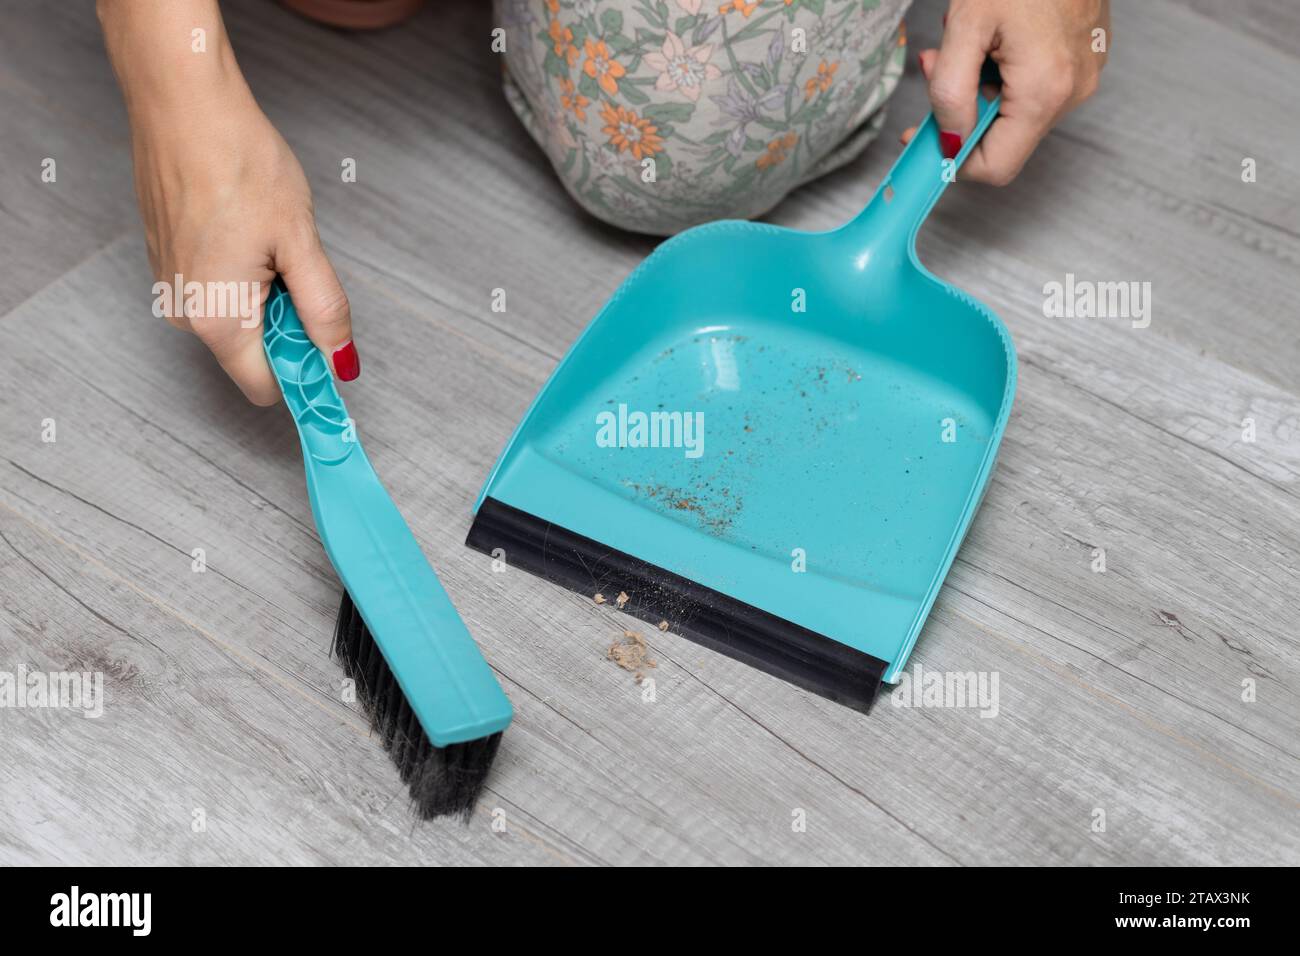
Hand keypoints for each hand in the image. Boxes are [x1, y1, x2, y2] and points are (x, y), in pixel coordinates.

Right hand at [100, 0, 354, 404]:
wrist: (182, 103)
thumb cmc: (238, 163)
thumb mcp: (300, 243)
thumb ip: (324, 310)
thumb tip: (342, 362)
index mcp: (217, 321)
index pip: (269, 388)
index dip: (308, 375)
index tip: (333, 347)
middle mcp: (185, 313)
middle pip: (256, 354)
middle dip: (290, 325)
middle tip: (300, 266)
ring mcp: (173, 286)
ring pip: (239, 319)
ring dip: (268, 295)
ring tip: (269, 237)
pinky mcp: (169, 260)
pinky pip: (219, 290)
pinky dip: (244, 272)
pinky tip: (247, 226)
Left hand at [903, 0, 1109, 184]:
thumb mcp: (966, 26)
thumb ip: (950, 91)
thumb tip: (948, 140)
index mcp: (1044, 92)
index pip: (995, 167)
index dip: (953, 162)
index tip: (922, 140)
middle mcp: (1072, 94)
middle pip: (1002, 140)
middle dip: (960, 113)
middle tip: (933, 67)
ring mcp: (1083, 79)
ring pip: (1015, 114)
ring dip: (978, 88)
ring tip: (963, 41)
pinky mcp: (1085, 62)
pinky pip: (1033, 90)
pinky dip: (1002, 75)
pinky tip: (993, 39)